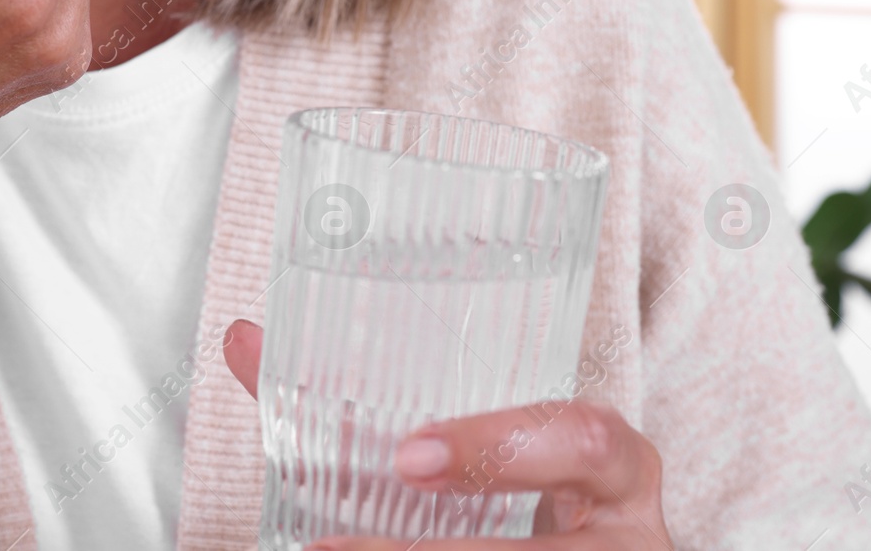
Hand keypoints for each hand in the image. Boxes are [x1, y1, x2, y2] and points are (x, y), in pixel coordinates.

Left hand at [223, 320, 672, 548]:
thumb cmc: (523, 489)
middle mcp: (625, 533)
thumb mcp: (481, 445)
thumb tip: (245, 340)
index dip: (500, 449)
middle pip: (548, 549)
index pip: (586, 439)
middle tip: (332, 547)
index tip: (409, 457)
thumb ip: (361, 404)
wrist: (587, 546)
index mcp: (612, 465)